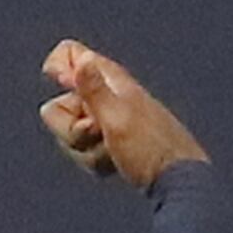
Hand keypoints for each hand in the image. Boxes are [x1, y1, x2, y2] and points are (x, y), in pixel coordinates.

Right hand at [39, 41, 207, 189]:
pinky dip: (94, 161)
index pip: (67, 54)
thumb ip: (93, 91)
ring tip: (112, 150)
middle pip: (58, 107)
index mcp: (107, 78)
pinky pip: (82, 150)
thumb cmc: (148, 148)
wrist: (175, 178)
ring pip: (69, 134)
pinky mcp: (106, 139)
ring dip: (86, 151)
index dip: (58, 71)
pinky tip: (113, 161)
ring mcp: (104, 118)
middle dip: (72, 130)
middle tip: (100, 133)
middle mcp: (104, 94)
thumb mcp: (116, 118)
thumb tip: (82, 58)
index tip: (68, 91)